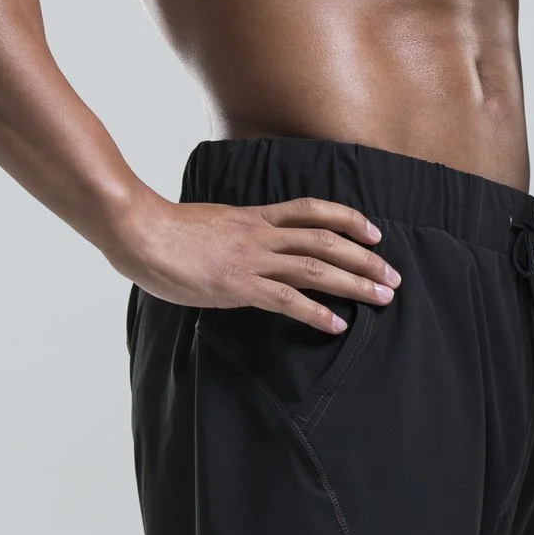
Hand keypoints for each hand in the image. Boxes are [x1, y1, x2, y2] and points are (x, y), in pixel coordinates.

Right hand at [111, 194, 397, 333]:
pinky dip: (317, 312)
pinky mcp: (239, 285)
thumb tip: (243, 242)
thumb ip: (235, 232)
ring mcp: (252, 259)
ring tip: (382, 297)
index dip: (349, 218)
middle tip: (393, 276)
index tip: (374, 232)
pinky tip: (337, 324)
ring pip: (316, 267)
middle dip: (365, 258)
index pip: (313, 211)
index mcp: (255, 217)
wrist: (140, 231)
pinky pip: (287, 299)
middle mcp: (262, 234)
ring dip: (354, 282)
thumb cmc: (166, 231)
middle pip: (327, 240)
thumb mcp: (212, 222)